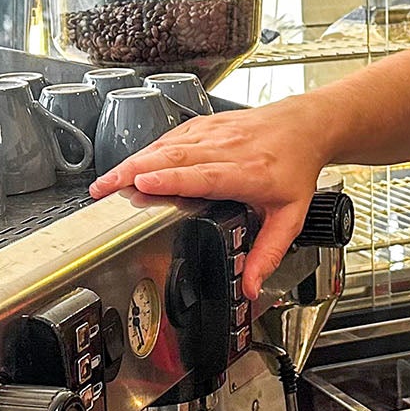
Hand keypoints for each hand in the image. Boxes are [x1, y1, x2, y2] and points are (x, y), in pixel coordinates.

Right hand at [89, 104, 332, 296]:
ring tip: (106, 183)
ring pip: (166, 145)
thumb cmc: (295, 168)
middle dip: (134, 171)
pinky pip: (170, 137)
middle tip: (105, 191)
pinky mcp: (204, 125)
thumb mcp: (290, 217)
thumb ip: (268, 253)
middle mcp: (228, 148)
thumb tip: (249, 285)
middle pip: (174, 157)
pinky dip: (145, 151)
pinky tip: (128, 166)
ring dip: (132, 161)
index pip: (205, 175)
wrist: (304, 126)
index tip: (143, 185)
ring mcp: (214, 133)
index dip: (171, 180)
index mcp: (249, 172)